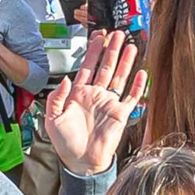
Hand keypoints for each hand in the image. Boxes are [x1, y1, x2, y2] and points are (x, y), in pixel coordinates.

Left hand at [43, 30, 143, 177]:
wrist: (81, 161)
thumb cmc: (65, 142)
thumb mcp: (53, 118)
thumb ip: (57, 97)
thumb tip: (65, 78)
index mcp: (78, 94)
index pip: (88, 67)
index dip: (93, 51)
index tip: (98, 36)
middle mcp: (95, 95)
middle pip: (105, 67)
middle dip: (111, 50)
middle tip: (117, 33)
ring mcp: (109, 103)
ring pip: (119, 77)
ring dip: (125, 62)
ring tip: (131, 45)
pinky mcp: (120, 114)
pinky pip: (131, 97)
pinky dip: (138, 85)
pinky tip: (142, 73)